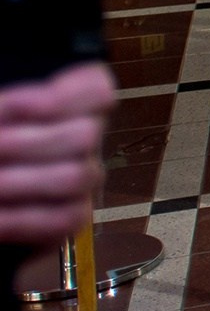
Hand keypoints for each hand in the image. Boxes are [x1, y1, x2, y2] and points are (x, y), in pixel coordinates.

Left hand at [0, 61, 116, 245]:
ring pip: (75, 178)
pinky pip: (62, 220)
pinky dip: (20, 220)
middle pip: (86, 136)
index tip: (11, 105)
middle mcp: (86, 142)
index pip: (97, 90)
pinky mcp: (73, 216)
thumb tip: (1, 112)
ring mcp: (84, 181)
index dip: (62, 96)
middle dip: (24, 144)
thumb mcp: (2, 123)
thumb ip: (4, 112)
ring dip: (20, 182)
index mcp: (72, 105)